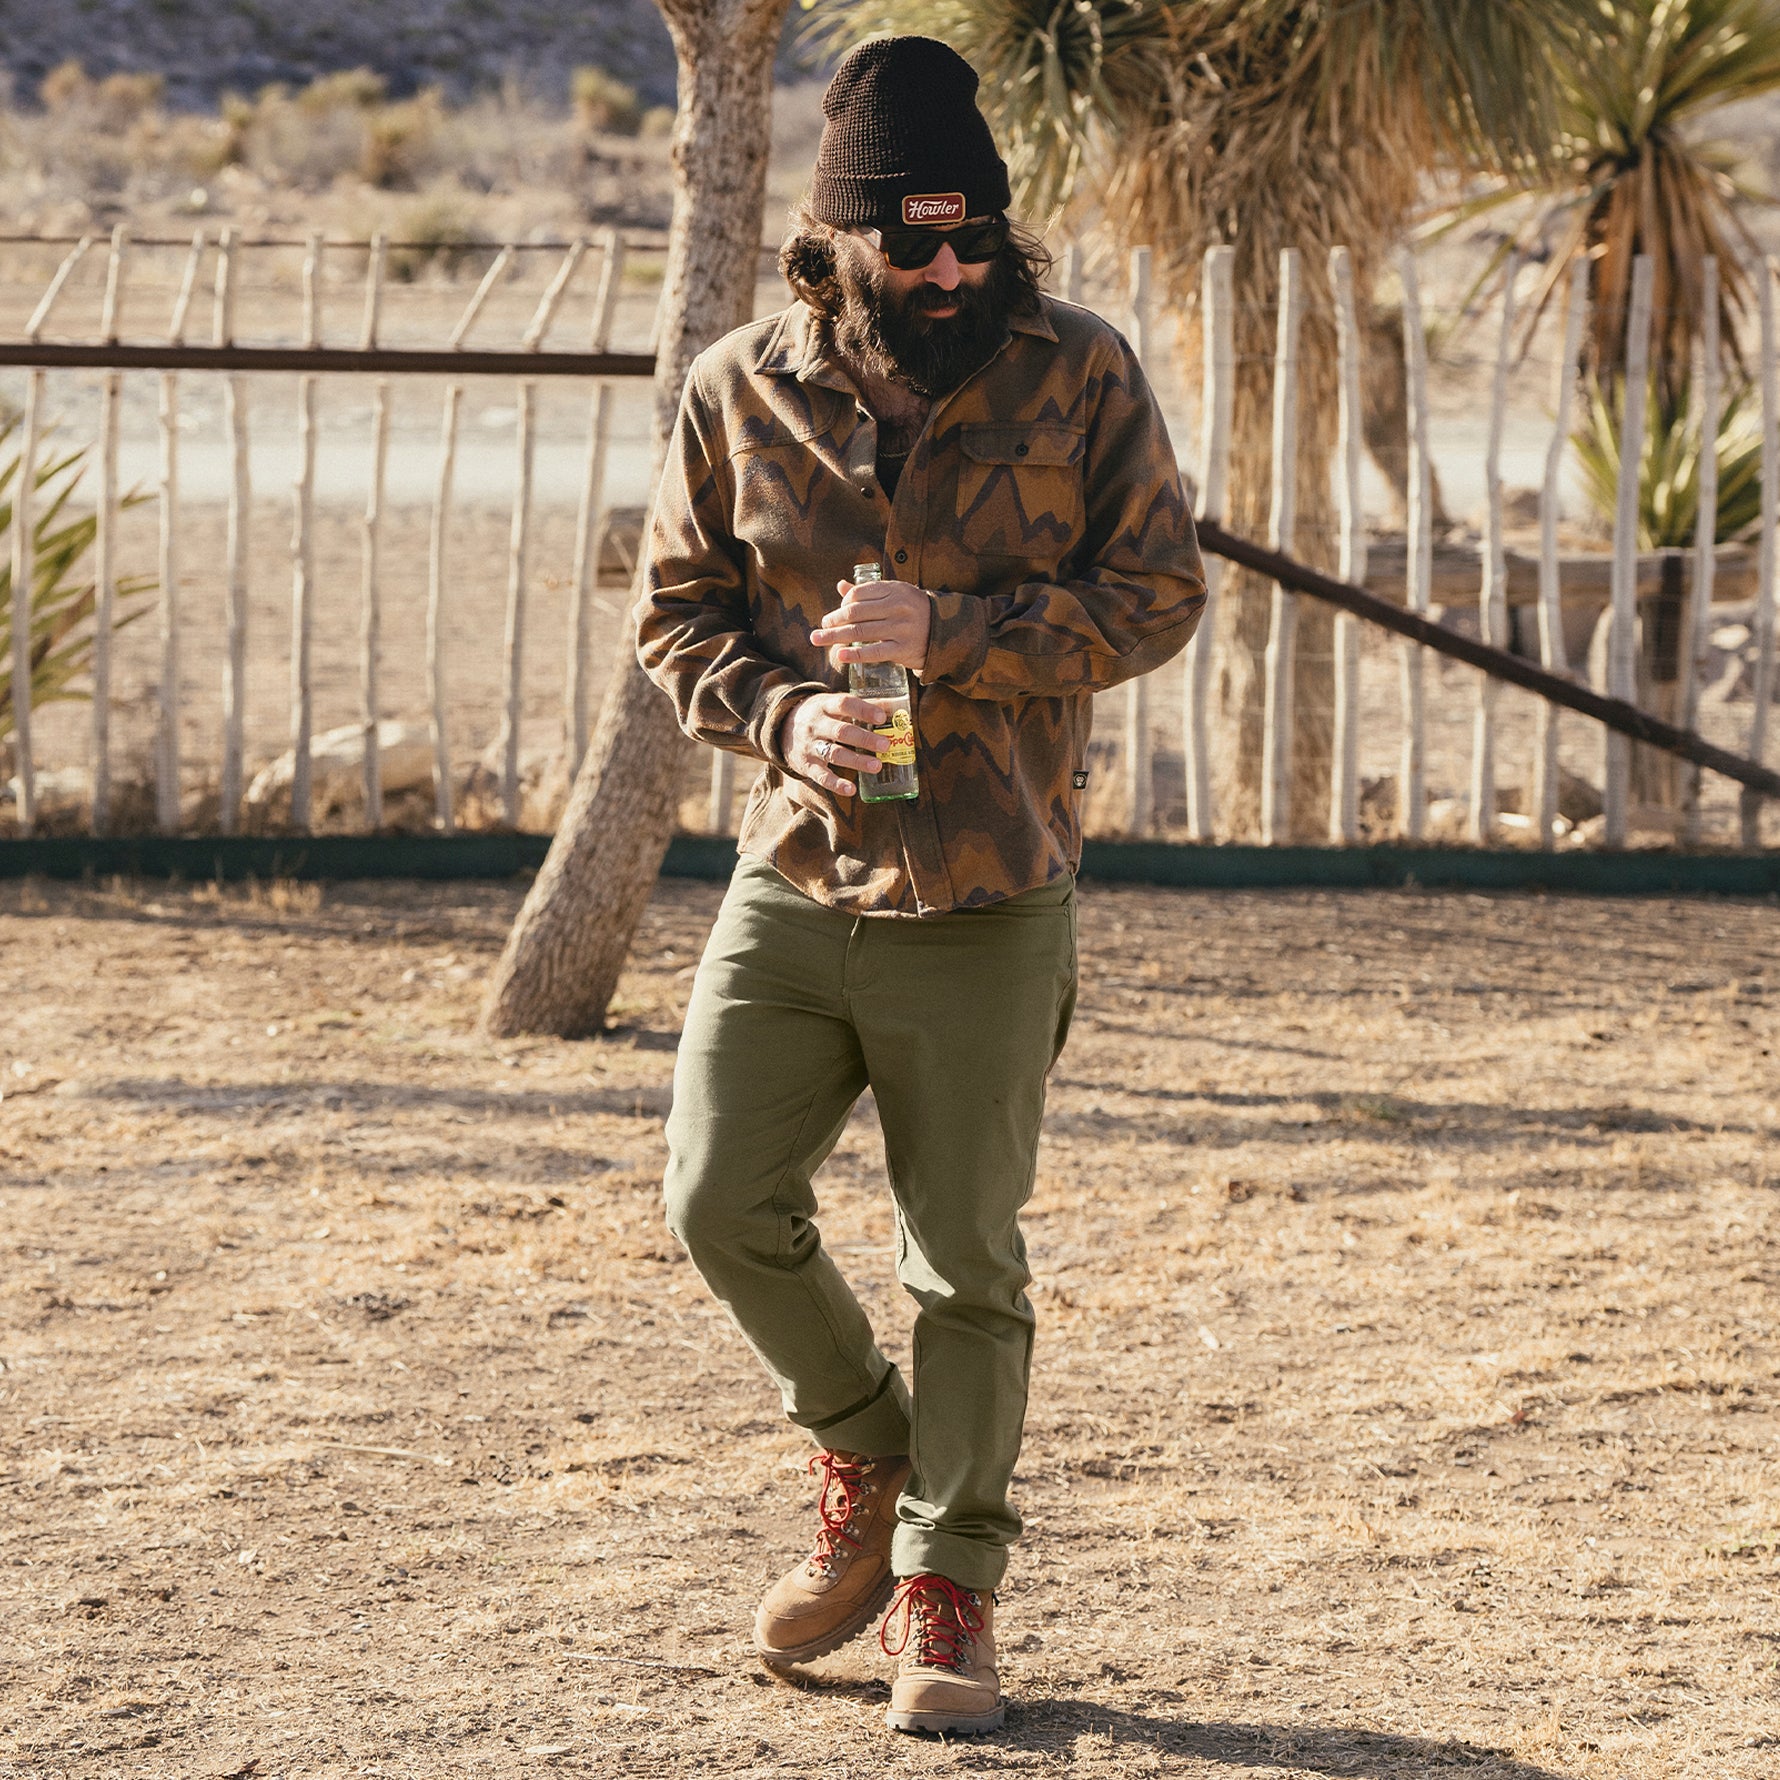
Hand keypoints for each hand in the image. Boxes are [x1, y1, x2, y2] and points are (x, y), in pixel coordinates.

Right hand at [780, 691, 892, 796]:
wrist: (781, 728)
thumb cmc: (820, 715)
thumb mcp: (834, 704)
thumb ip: (863, 706)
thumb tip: (897, 706)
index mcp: (825, 705)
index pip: (844, 704)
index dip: (863, 710)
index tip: (881, 716)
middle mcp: (816, 725)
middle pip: (841, 731)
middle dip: (864, 739)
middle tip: (885, 745)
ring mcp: (810, 746)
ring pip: (833, 754)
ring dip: (856, 761)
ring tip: (877, 766)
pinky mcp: (807, 766)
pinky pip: (821, 776)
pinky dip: (836, 784)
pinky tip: (851, 790)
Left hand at [810, 576, 931, 671]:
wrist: (945, 632)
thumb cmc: (913, 611)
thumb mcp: (895, 595)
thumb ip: (868, 592)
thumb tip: (840, 586)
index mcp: (894, 589)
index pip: (858, 594)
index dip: (841, 604)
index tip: (834, 615)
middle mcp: (897, 606)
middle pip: (855, 613)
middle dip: (833, 621)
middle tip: (820, 629)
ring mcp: (901, 628)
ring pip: (860, 632)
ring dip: (835, 637)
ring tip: (818, 640)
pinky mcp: (903, 649)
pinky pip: (874, 652)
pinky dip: (855, 654)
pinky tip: (840, 655)